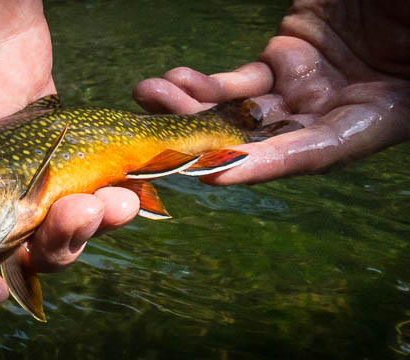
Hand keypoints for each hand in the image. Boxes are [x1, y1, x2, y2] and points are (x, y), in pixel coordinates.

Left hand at [133, 0, 409, 184]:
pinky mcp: (288, 57)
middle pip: (264, 140)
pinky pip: (242, 80)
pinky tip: (176, 81)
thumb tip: (320, 95)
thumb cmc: (408, 10)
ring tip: (151, 96)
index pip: (312, 152)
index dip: (261, 164)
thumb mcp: (408, 31)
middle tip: (160, 137)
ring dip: (193, 110)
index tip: (213, 172)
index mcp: (380, 116)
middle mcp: (336, 111)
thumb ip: (387, 81)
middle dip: (207, 141)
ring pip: (244, 111)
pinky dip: (208, 85)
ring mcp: (308, 86)